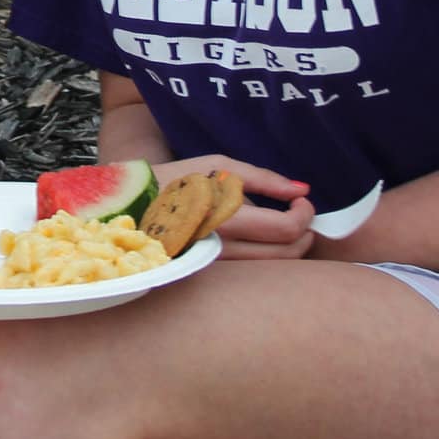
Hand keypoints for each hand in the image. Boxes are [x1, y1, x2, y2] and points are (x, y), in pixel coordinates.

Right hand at [155, 154, 317, 261]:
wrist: (133, 206)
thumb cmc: (179, 180)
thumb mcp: (219, 165)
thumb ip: (264, 178)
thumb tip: (302, 189)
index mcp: (225, 216)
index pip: (284, 229)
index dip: (304, 215)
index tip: (302, 200)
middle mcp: (224, 247)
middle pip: (286, 255)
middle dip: (304, 234)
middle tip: (300, 213)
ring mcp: (218, 265)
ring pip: (272, 267)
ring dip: (290, 247)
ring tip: (284, 223)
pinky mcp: (213, 273)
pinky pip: (254, 270)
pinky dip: (269, 255)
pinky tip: (264, 238)